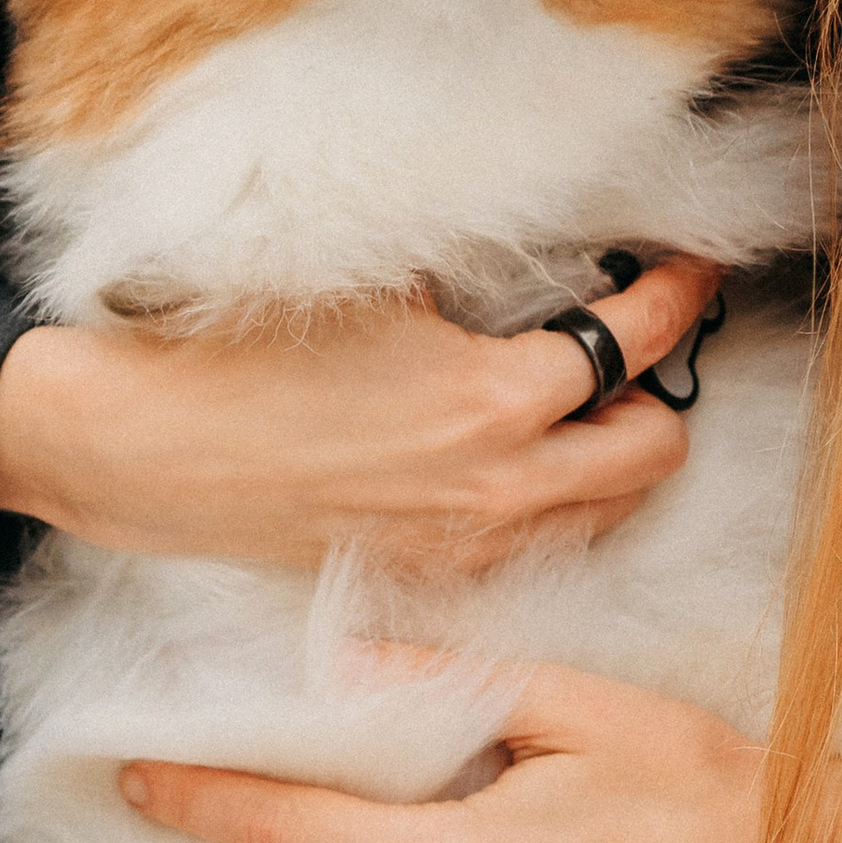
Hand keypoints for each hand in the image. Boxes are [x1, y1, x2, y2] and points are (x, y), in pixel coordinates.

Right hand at [0, 261, 722, 579]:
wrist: (150, 450)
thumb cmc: (250, 355)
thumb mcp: (380, 290)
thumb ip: (479, 289)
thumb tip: (546, 270)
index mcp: (493, 400)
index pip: (635, 346)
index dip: (678, 297)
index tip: (690, 268)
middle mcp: (499, 487)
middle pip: (654, 449)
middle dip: (661, 391)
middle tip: (638, 341)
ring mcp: (468, 544)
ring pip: (607, 509)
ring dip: (613, 451)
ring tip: (584, 400)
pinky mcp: (429, 574)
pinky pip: (538, 544)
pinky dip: (555, 499)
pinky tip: (518, 457)